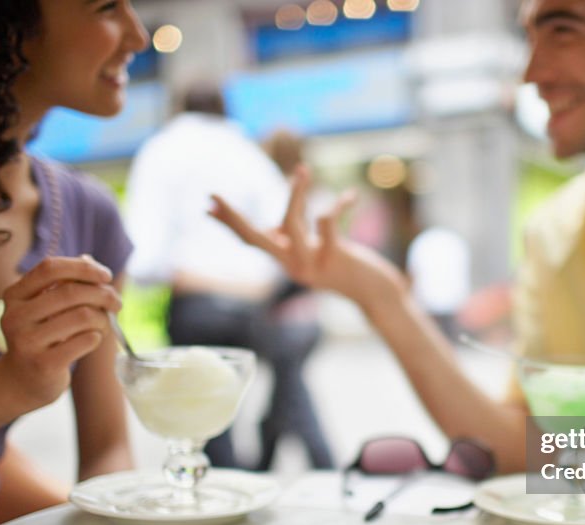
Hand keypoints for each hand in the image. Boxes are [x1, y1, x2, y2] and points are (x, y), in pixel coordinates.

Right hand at [0, 256, 120, 407]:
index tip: (106, 275)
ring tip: (104, 324)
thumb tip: (90, 260)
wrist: (22, 382)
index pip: (50, 268)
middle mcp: (15, 316)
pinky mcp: (42, 364)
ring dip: (103, 318)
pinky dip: (97, 337)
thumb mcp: (46, 309)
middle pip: (71, 292)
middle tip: (117, 303)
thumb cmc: (43, 337)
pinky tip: (93, 340)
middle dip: (102, 294)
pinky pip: (85, 340)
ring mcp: (26, 341)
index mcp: (14, 296)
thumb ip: (65, 285)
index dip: (83, 268)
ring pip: (82, 316)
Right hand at [208, 166, 405, 312]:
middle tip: (212, 194)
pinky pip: (327, 226)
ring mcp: (313, 264)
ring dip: (296, 194)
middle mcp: (294, 265)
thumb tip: (273, 226)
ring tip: (303, 169)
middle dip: (233, 218)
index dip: (229, 224)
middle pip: (255, 240)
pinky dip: (336, 207)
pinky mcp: (336, 258)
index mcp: (287, 261)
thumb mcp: (316, 254)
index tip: (207, 206)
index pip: (251, 240)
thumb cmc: (348, 269)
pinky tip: (351, 197)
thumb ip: (294, 241)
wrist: (377, 295)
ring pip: (292, 224)